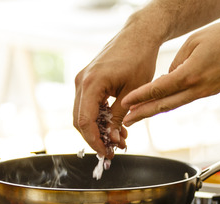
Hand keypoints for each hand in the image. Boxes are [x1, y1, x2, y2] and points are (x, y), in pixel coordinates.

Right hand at [73, 29, 160, 156]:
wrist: (139, 35)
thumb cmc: (139, 58)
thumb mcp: (133, 92)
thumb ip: (120, 116)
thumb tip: (113, 139)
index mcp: (91, 83)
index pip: (84, 121)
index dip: (94, 141)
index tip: (107, 153)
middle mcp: (81, 81)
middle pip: (79, 120)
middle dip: (95, 138)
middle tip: (113, 150)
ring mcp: (82, 80)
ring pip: (83, 114)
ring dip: (98, 129)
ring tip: (119, 139)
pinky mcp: (88, 80)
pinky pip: (88, 105)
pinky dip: (99, 118)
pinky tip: (115, 126)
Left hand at [121, 20, 219, 126]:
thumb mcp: (195, 41)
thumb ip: (178, 60)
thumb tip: (168, 75)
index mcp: (191, 74)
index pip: (160, 88)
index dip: (141, 97)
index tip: (126, 103)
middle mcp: (198, 88)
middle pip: (164, 105)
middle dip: (143, 113)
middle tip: (127, 121)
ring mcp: (205, 92)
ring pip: (175, 104)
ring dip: (155, 111)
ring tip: (139, 116)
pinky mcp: (211, 91)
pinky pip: (187, 99)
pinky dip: (171, 102)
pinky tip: (162, 102)